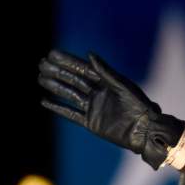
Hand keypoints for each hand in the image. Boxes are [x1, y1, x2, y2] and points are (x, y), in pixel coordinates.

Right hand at [37, 48, 184, 170]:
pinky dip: (58, 107)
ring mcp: (93, 108)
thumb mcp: (122, 86)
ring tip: (40, 78)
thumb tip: (89, 54)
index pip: (83, 69)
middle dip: (58, 72)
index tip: (52, 54)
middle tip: (41, 64)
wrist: (144, 130)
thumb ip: (105, 72)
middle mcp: (98, 94)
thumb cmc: (138, 105)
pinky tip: (45, 101)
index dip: (68, 61)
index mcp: (107, 83)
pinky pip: (70, 114)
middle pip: (73, 80)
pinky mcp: (90, 122)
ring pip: (69, 95)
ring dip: (55, 86)